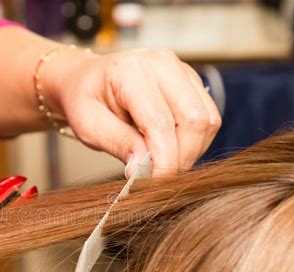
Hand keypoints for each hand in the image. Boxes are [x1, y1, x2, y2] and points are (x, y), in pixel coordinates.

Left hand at [45, 48, 221, 176]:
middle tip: (160, 177)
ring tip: (162, 161)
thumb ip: (119, 144)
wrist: (87, 80)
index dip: (164, 161)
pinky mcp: (191, 81)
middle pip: (194, 120)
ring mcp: (181, 70)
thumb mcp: (88, 125)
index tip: (155, 185)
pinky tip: (171, 147)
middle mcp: (162, 64)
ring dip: (192, 150)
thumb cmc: (85, 100)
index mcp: (131, 72)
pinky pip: (208, 116)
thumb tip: (143, 171)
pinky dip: (195, 140)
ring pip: (208, 120)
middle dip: (182, 158)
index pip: (161, 123)